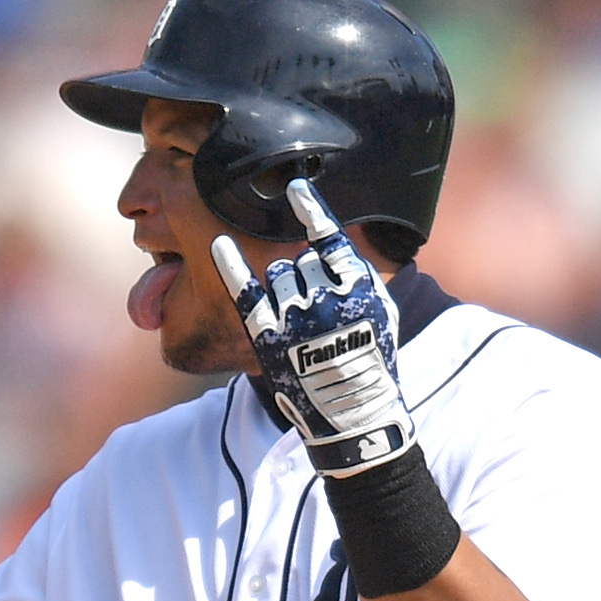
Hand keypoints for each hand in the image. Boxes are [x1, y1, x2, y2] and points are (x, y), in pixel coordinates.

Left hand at [212, 179, 409, 477]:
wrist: (353, 412)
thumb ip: (358, 274)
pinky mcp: (268, 336)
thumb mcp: (382, 310)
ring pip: (277, 274)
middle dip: (302, 274)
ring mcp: (293, 315)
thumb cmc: (370, 360)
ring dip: (283, 285)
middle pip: (298, 260)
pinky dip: (231, 265)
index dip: (311, 210)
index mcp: (357, 285)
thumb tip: (328, 243)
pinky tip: (219, 244)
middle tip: (314, 306)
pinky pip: (245, 291)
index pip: (328, 236)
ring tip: (300, 318)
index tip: (296, 188)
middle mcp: (323, 294)